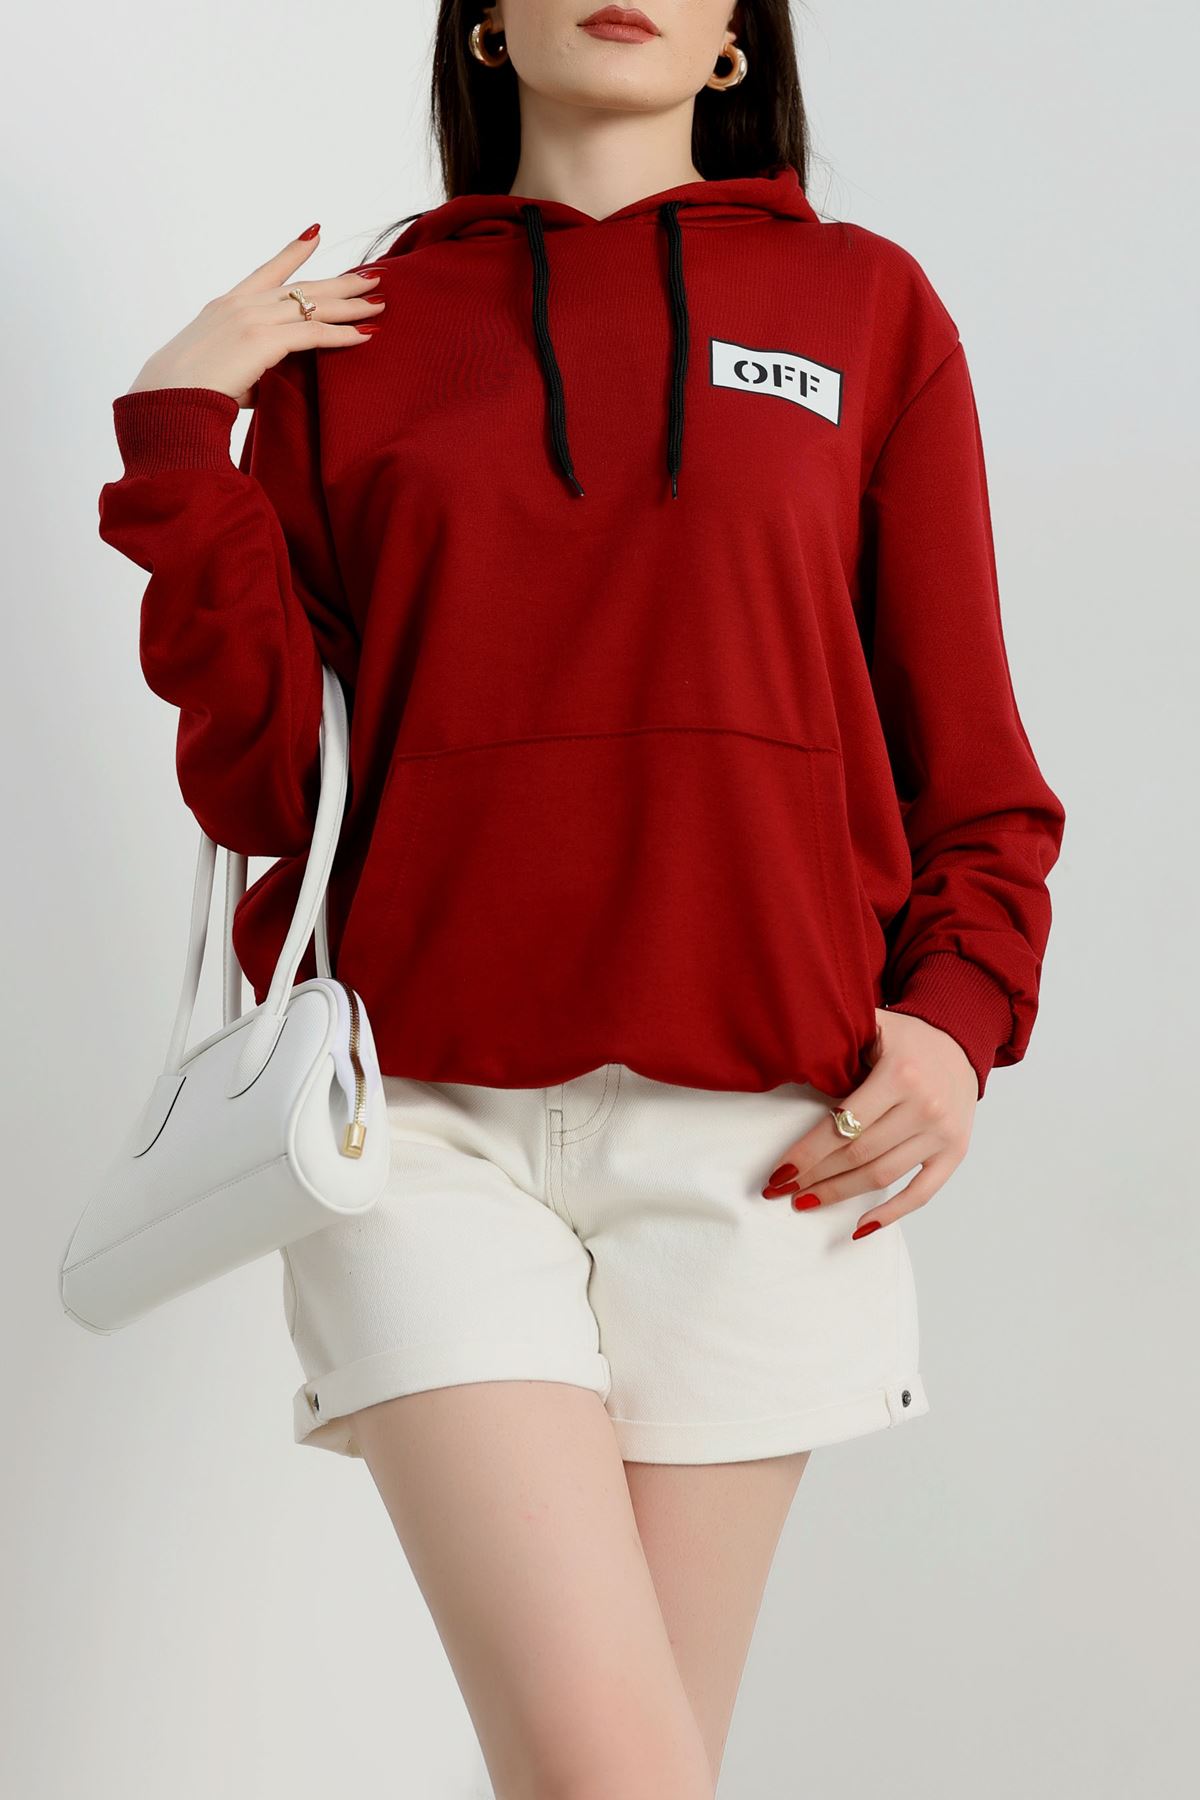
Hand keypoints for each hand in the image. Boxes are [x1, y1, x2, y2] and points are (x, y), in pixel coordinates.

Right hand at [124, 225, 386, 407]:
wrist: (170, 395)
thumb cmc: (186, 390)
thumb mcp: (219, 366)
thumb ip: (247, 365)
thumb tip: (262, 383)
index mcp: (228, 305)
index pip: (268, 271)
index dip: (293, 252)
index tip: (315, 234)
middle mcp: (243, 304)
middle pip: (303, 287)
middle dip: (341, 282)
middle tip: (371, 276)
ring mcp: (254, 318)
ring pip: (314, 306)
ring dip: (351, 305)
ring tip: (379, 303)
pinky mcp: (264, 339)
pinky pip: (314, 333)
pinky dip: (343, 334)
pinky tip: (366, 334)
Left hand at [760, 1009, 978, 1236]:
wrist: (961, 1040)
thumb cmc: (908, 1037)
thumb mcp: (873, 1027)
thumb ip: (839, 1048)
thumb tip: (792, 1075)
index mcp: (900, 1075)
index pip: (842, 1125)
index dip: (807, 1154)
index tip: (779, 1173)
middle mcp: (924, 1107)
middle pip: (858, 1154)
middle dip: (815, 1176)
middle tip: (782, 1190)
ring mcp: (942, 1134)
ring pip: (882, 1176)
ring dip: (840, 1193)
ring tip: (806, 1202)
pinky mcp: (955, 1152)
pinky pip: (922, 1193)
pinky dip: (891, 1213)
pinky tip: (860, 1225)